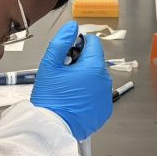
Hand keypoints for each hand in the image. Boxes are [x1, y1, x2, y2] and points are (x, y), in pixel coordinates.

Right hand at [30, 21, 112, 140]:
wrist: (52, 128)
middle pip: (95, 61)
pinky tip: (74, 99)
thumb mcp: (49, 65)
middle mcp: (105, 81)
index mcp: (94, 68)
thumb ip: (61, 42)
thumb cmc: (50, 98)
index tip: (66, 54)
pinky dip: (89, 93)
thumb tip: (72, 26)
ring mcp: (106, 97)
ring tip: (67, 89)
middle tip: (63, 74)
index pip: (94, 43)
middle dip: (81, 63)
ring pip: (96, 78)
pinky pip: (98, 94)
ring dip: (85, 78)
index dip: (79, 43)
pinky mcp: (105, 110)